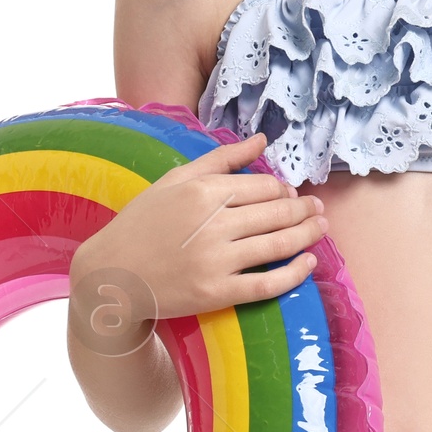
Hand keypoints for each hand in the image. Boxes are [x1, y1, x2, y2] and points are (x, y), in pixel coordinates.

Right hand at [69, 132, 327, 333]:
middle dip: (304, 210)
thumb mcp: (175, 179)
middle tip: (318, 210)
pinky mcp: (216, 292)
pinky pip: (267, 283)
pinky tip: (309, 263)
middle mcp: (212, 223)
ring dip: (307, 235)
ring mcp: (215, 259)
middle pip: (276, 212)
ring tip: (321, 229)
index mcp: (203, 191)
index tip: (291, 194)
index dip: (284, 190)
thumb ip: (221, 158)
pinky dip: (294, 273)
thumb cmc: (142, 222)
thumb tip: (262, 139)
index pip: (263, 187)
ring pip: (278, 244)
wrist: (110, 274)